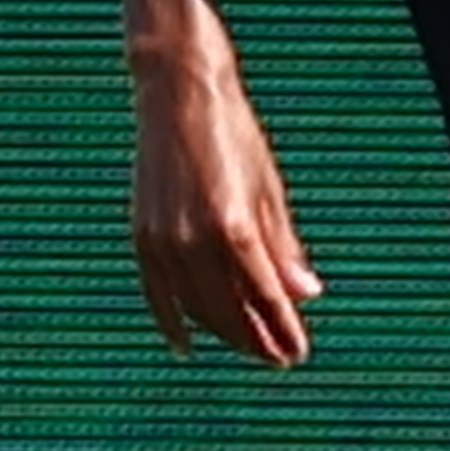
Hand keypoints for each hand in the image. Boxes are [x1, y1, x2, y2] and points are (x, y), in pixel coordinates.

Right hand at [130, 33, 323, 368]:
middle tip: (277, 357)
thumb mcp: (269, 189)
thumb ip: (284, 248)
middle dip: (256, 339)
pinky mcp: (142, 236)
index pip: (266, 299)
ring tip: (245, 345)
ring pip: (196, 308)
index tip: (297, 353)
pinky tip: (187, 344)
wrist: (179, 92)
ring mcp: (164, 241)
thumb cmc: (232, 133)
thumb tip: (307, 295)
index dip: (284, 332)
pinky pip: (156, 295)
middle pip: (230, 312)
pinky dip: (171, 322)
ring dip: (222, 332)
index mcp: (235, 226)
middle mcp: (195, 240)